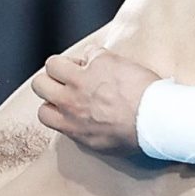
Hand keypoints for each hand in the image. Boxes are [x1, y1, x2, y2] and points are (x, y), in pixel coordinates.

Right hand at [33, 48, 160, 157]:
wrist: (154, 119)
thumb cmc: (137, 134)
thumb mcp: (102, 145)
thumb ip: (82, 132)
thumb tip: (78, 125)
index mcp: (71, 125)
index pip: (43, 112)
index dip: (52, 104)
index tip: (63, 101)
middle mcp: (71, 102)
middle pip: (39, 84)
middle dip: (51, 80)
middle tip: (67, 81)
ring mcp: (82, 80)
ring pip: (53, 63)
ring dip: (66, 63)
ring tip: (82, 67)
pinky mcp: (100, 62)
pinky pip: (89, 50)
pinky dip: (97, 55)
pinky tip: (109, 63)